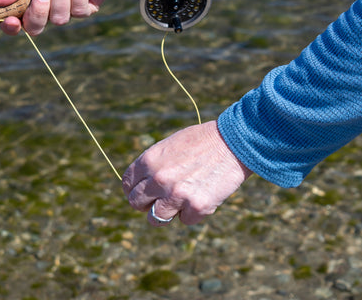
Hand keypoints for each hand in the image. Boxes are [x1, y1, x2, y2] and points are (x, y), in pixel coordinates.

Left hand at [123, 121, 252, 225]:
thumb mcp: (171, 145)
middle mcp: (159, 179)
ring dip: (166, 213)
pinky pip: (185, 220)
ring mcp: (177, 195)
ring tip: (180, 203)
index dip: (134, 190)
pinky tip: (202, 196)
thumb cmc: (203, 141)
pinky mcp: (197, 208)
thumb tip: (142, 185)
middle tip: (160, 200)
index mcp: (149, 160)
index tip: (143, 192)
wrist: (234, 142)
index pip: (127, 184)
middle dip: (147, 203)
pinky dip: (193, 213)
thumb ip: (154, 165)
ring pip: (156, 219)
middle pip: (137, 203)